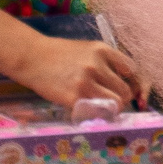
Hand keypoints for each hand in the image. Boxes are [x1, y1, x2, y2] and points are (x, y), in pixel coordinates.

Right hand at [12, 37, 147, 109]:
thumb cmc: (58, 54)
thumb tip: (122, 81)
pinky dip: (96, 114)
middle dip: (122, 99)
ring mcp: (86, 82)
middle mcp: (97, 65)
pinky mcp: (74, 97)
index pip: (131, 70)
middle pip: (125, 90)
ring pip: (114, 103)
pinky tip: (90, 111)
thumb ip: (104, 62)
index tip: (125, 89)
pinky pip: (96, 111)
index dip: (131, 83)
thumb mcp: (86, 49)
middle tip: (113, 103)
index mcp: (102, 50)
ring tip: (102, 108)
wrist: (31, 57)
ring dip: (111, 109)